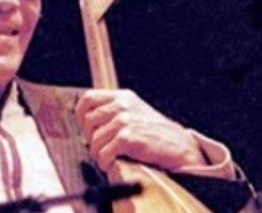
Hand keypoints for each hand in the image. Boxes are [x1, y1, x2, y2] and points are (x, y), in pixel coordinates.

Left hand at [74, 89, 205, 171]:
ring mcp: (125, 121)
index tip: (85, 127)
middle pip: (88, 120)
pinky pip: (104, 152)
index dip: (81, 114)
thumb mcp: (135, 111)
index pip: (88, 98)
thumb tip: (87, 120)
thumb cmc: (156, 133)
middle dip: (90, 137)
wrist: (180, 147)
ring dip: (97, 153)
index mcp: (123, 97)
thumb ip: (114, 111)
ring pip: (95, 139)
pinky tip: (110, 164)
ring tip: (105, 157)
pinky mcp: (129, 138)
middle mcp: (122, 106)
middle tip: (98, 146)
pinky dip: (104, 161)